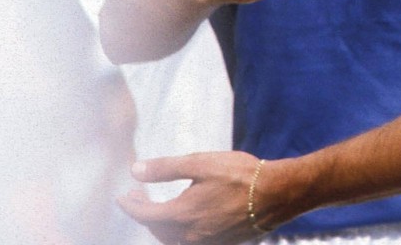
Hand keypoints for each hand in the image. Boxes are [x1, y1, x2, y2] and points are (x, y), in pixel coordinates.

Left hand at [118, 152, 273, 244]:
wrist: (278, 193)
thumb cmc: (241, 175)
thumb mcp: (201, 164)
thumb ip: (166, 169)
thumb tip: (135, 170)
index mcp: (183, 214)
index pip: (144, 215)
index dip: (129, 205)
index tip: (123, 196)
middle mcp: (191, 234)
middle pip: (157, 230)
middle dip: (144, 215)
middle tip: (140, 198)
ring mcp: (208, 242)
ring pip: (173, 241)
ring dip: (161, 228)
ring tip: (161, 212)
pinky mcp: (222, 244)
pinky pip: (192, 243)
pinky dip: (181, 234)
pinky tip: (188, 220)